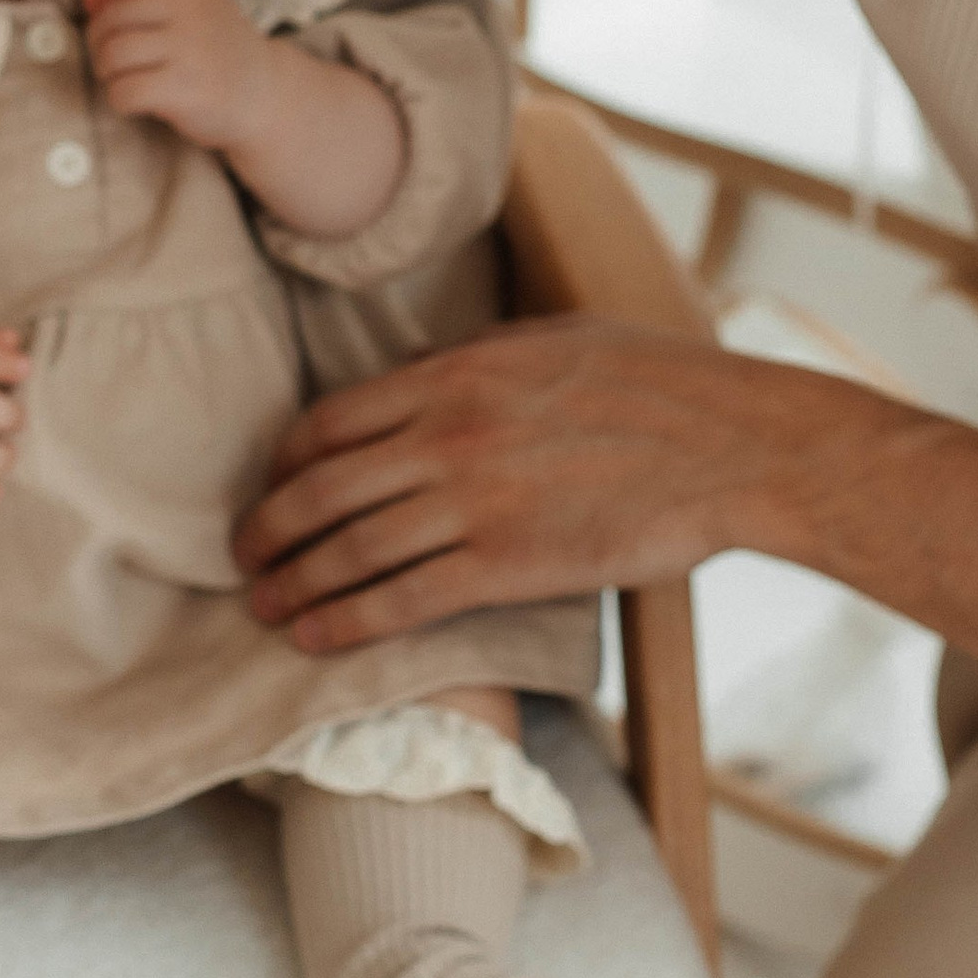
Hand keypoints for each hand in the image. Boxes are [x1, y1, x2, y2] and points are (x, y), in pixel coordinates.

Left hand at [68, 0, 272, 152]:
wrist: (268, 97)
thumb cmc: (219, 53)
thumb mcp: (190, 16)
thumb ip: (142, 1)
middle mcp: (190, 11)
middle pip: (112, 19)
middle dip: (100, 43)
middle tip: (112, 61)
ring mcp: (188, 48)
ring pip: (113, 54)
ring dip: (107, 73)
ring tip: (124, 80)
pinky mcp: (184, 87)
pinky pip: (124, 90)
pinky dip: (119, 99)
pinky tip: (136, 101)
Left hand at [234, 316, 836, 649]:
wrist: (733, 445)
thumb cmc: (657, 384)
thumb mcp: (550, 339)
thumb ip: (473, 357)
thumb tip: (417, 374)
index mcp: (454, 375)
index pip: (330, 423)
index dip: (284, 463)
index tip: (271, 489)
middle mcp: (447, 436)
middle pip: (319, 489)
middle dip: (267, 529)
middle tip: (243, 558)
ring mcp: (474, 504)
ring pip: (349, 549)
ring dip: (293, 583)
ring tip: (265, 606)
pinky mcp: (508, 566)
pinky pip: (402, 600)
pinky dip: (346, 621)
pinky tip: (315, 638)